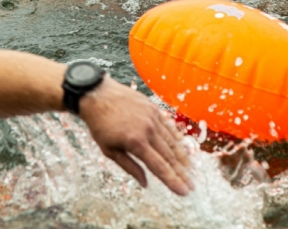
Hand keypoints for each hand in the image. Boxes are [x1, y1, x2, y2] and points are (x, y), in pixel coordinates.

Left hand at [78, 77, 192, 195]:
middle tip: (191, 186)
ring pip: (172, 141)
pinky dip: (176, 138)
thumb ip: (129, 167)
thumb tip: (145, 183)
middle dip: (181, 173)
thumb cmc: (99, 124)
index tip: (184, 192)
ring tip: (190, 170)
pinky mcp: (153, 108)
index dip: (173, 181)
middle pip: (169, 156)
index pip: (159, 167)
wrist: (97, 94)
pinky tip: (182, 147)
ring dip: (182, 157)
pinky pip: (169, 126)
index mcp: (136, 142)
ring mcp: (152, 117)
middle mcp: (148, 129)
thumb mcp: (109, 150)